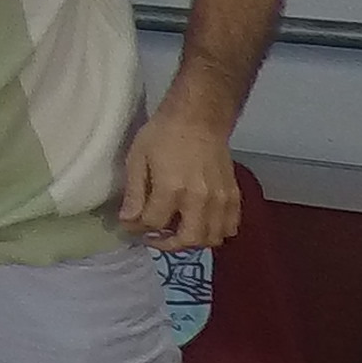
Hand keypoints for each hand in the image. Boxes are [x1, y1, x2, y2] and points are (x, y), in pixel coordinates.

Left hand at [117, 110, 241, 248]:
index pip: (154, 224)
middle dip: (167, 244)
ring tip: (177, 230)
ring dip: (193, 241)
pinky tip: (201, 222)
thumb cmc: (162, 134)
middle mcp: (199, 199)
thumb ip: (134, 193)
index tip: (131, 225)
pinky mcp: (234, 195)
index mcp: (172, 189)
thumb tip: (127, 221)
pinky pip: (230, 226)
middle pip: (188, 240)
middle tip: (155, 236)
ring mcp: (221, 199)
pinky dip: (216, 232)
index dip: (139, 229)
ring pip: (212, 238)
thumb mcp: (137, 158)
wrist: (198, 118)